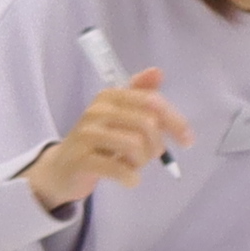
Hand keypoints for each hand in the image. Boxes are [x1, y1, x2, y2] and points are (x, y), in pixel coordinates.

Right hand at [27, 68, 188, 209]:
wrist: (62, 168)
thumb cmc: (98, 141)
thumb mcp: (119, 115)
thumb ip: (140, 95)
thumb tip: (157, 72)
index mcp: (110, 96)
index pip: (152, 102)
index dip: (175, 121)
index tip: (187, 140)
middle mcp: (98, 110)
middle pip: (148, 124)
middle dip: (157, 145)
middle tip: (149, 156)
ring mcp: (87, 135)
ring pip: (136, 146)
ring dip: (142, 162)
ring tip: (133, 165)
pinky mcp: (82, 160)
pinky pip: (120, 169)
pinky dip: (131, 177)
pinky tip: (128, 178)